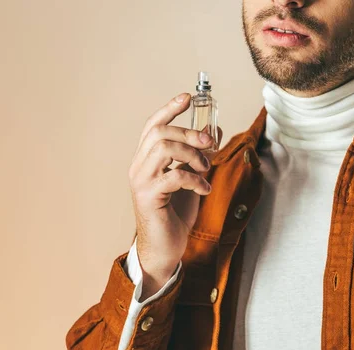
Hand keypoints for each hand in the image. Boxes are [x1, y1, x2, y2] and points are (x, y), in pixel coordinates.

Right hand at [128, 93, 219, 299]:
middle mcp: (139, 167)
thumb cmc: (176, 214)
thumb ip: (199, 156)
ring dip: (192, 155)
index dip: (169, 109)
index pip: (153, 126)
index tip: (188, 97)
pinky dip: (195, 179)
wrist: (166, 248)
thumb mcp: (192, 179)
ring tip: (206, 169)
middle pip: (160, 133)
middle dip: (189, 133)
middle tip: (210, 144)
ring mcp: (141, 181)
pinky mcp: (148, 197)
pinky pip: (174, 176)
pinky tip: (204, 189)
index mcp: (146, 160)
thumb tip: (214, 132)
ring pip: (164, 149)